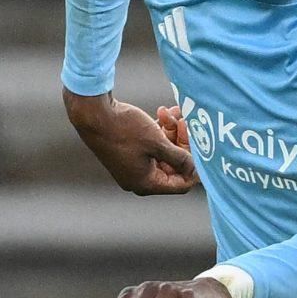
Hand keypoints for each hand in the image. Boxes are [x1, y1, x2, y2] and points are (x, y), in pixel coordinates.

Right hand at [70, 93, 198, 195]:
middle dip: (182, 143)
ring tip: (173, 112)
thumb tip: (196, 168)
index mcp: (145, 184)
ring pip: (163, 153)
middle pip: (172, 167)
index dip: (195, 168)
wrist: (93, 114)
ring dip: (171, 133)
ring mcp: (132, 166)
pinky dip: (159, 131)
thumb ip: (179, 157)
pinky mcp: (127, 153)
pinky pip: (151, 146)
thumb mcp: (157, 143)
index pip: (180, 184)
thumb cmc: (125, 130)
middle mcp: (138, 179)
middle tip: (186, 123)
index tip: (203, 150)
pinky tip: (163, 112)